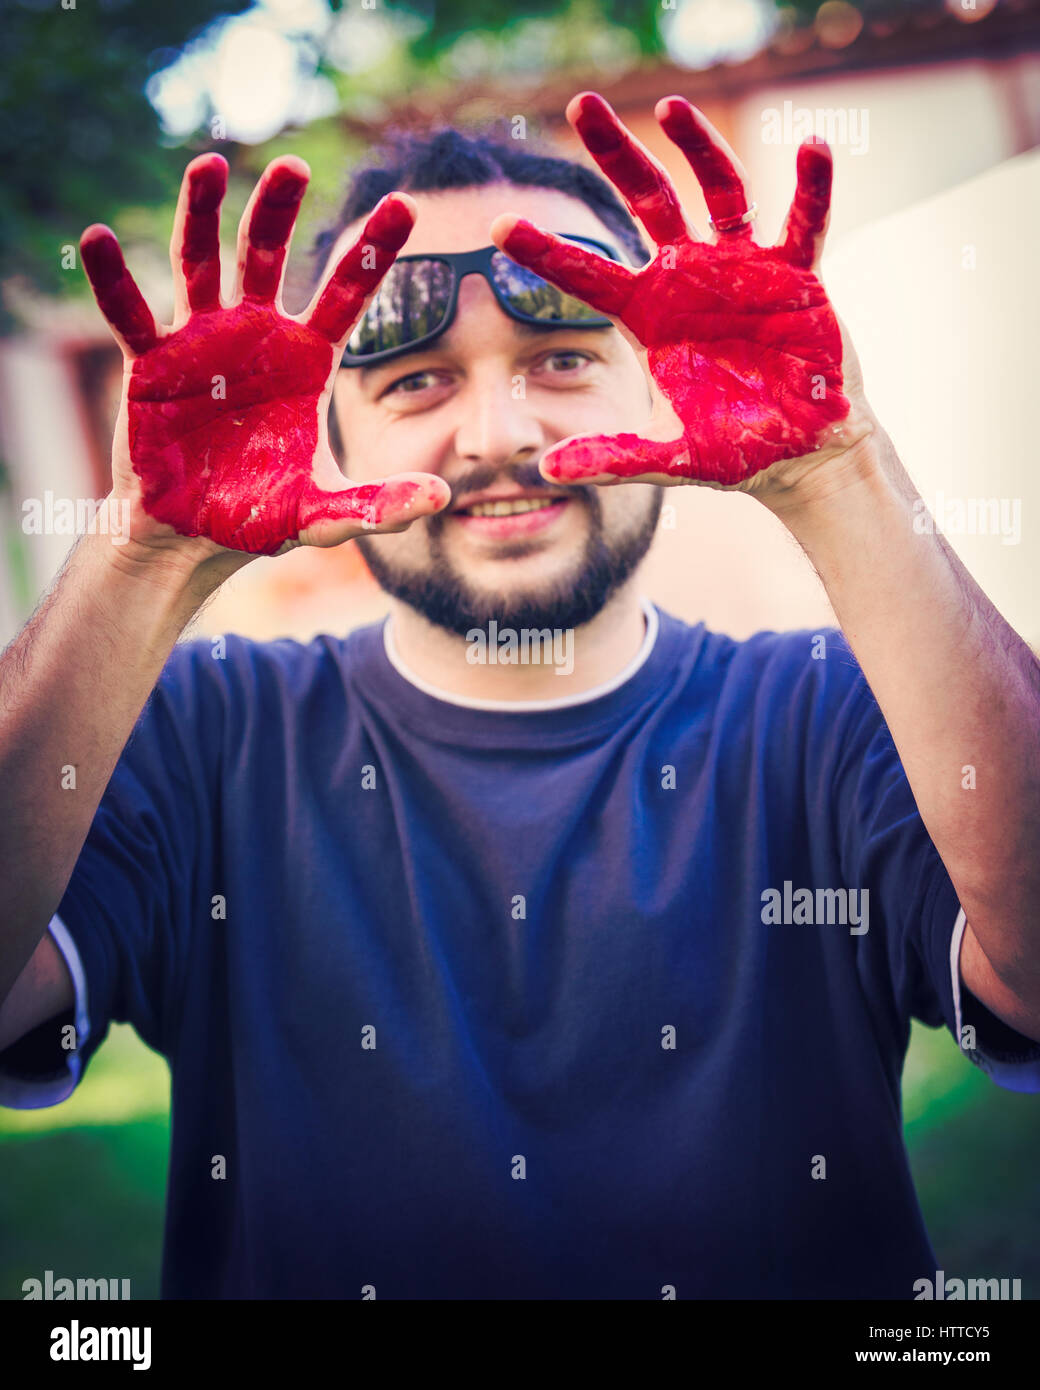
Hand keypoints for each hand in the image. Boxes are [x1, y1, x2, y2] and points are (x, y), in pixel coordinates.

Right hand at [81, 154, 449, 557]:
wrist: (189, 538)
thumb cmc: (256, 518)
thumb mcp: (322, 514)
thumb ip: (378, 505)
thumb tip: (443, 498)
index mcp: (304, 361)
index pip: (346, 294)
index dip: (372, 252)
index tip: (406, 204)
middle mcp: (254, 337)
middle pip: (267, 256)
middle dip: (277, 210)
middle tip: (291, 165)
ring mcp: (199, 342)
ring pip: (199, 263)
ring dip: (200, 213)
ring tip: (208, 164)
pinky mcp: (149, 363)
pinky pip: (129, 313)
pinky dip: (112, 280)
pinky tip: (97, 240)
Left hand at [490, 92, 875, 497]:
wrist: (801, 453)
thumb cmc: (734, 451)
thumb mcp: (670, 458)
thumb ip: (614, 457)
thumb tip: (546, 471)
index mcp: (650, 316)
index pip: (587, 274)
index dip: (543, 251)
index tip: (497, 225)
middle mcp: (690, 278)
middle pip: (647, 200)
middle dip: (616, 153)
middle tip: (580, 103)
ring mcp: (744, 268)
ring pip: (719, 190)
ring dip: (699, 147)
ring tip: (673, 105)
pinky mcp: (798, 274)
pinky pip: (805, 221)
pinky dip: (812, 187)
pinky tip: (812, 147)